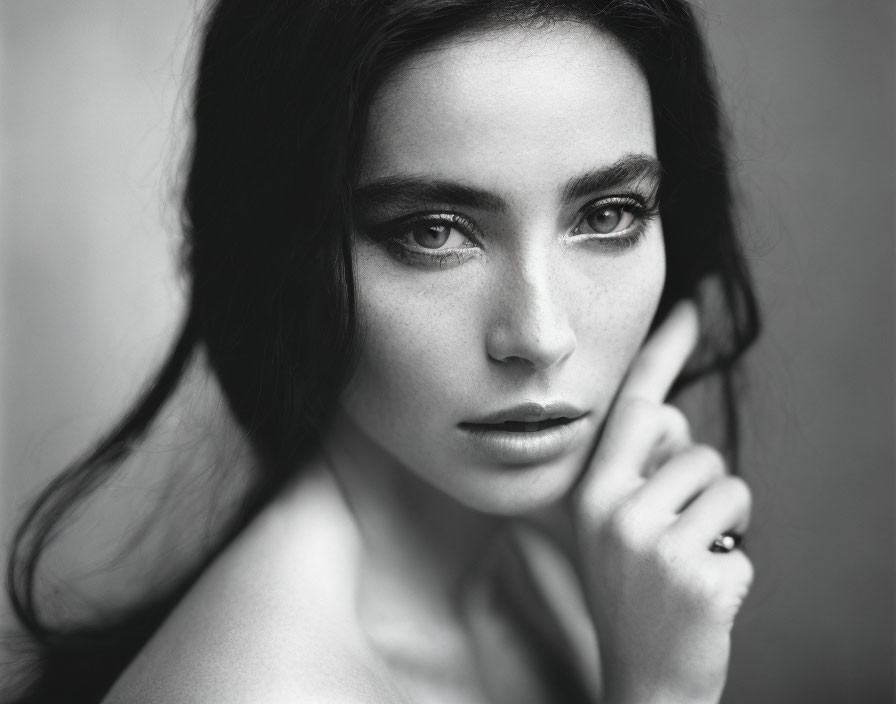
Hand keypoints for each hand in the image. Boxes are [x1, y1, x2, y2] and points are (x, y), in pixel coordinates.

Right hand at [570, 301, 752, 703]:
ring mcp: (654, 544)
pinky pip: (742, 535)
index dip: (663, 354)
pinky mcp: (697, 575)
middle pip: (693, 445)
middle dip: (702, 477)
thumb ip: (635, 469)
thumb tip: (676, 419)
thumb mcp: (613, 526)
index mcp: (593, 491)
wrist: (644, 680)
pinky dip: (736, 561)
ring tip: (692, 558)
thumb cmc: (634, 591)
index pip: (634, 408)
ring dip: (724, 520)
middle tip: (680, 526)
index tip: (689, 310)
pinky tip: (706, 592)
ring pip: (727, 485)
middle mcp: (615, 509)